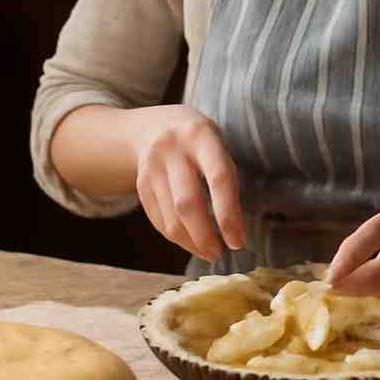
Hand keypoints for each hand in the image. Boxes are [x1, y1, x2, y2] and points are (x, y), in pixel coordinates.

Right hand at [129, 106, 244, 261]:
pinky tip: (190, 242)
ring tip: (209, 252)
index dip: (229, 214)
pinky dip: (176, 237)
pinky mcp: (141, 183)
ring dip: (191, 242)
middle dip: (205, 236)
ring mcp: (152, 166)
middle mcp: (173, 149)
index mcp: (201, 135)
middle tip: (220, 254)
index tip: (238, 241)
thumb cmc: (199, 142)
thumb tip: (234, 229)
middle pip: (187, 203)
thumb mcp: (217, 146)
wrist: (155, 125)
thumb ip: (225, 180)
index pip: (218, 179)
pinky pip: (157, 219)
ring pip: (170, 217)